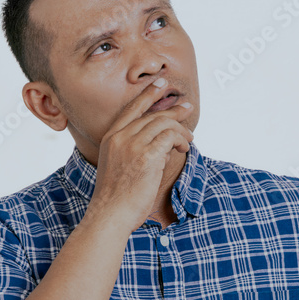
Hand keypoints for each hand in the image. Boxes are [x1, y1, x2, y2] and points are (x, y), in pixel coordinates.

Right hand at [86, 76, 193, 234]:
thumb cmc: (116, 199)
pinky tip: (184, 147)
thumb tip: (158, 147)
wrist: (110, 215)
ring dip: (180, 130)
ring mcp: (132, 146)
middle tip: (187, 106)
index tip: (161, 84)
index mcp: (110, 138)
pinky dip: (180, 140)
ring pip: (163, 123)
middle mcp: (120, 138)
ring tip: (189, 138)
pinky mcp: (146, 156)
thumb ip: (132, 153)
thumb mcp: (117, 168)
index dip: (148, 94)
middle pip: (151, 114)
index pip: (131, 109)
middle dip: (173, 110)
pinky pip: (170, 136)